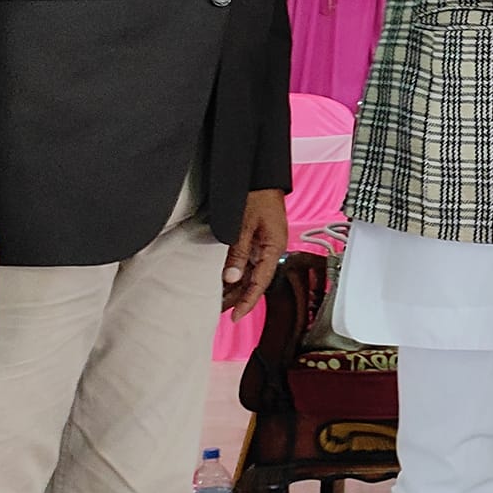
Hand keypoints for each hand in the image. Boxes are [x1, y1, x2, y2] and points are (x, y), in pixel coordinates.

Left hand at [223, 189, 287, 317]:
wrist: (261, 177)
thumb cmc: (257, 195)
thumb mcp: (243, 225)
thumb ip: (238, 252)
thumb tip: (231, 278)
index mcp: (274, 247)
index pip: (261, 282)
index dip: (248, 301)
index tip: (236, 316)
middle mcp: (272, 249)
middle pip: (255, 281)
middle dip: (239, 297)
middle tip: (220, 311)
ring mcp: (265, 245)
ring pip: (251, 274)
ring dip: (236, 287)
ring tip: (218, 299)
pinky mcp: (259, 240)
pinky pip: (248, 263)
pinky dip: (237, 273)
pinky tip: (224, 281)